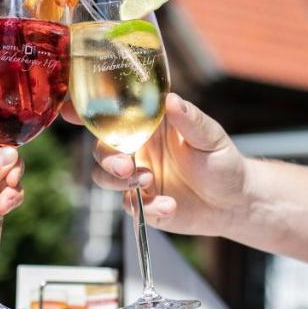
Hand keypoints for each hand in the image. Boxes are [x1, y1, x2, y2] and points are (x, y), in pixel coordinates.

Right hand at [85, 93, 248, 236]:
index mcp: (149, 125)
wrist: (235, 203)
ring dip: (118, 181)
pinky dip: (147, 208)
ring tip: (147, 183)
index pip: (114, 114)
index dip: (89, 111)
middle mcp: (137, 149)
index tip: (72, 112)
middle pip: (102, 148)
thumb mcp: (211, 137)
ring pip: (105, 177)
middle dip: (107, 157)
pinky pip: (129, 206)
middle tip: (125, 166)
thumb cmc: (223, 162)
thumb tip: (172, 100)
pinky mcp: (142, 204)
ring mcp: (137, 178)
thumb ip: (190, 120)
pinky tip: (169, 205)